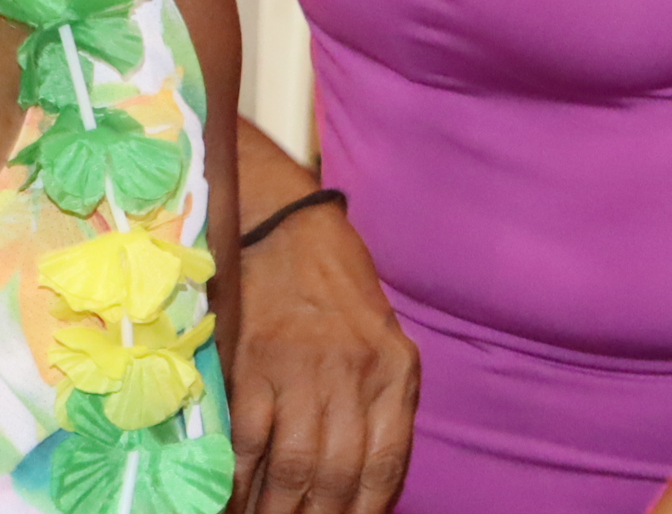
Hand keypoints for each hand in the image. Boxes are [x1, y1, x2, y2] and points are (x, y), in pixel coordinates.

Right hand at [229, 201, 420, 512]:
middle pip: (338, 474)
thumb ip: (378, 404)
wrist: (289, 230)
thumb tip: (362, 483)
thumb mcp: (382, 343)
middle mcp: (357, 374)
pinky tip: (231, 500)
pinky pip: (248, 441)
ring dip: (276, 510)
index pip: (387, 463)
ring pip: (295, 466)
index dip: (367, 511)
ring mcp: (305, 370)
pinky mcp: (255, 365)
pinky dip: (237, 480)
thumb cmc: (339, 291)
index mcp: (396, 372)